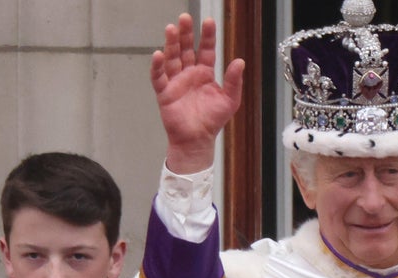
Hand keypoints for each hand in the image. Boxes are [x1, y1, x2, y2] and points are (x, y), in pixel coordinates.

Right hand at [150, 13, 245, 173]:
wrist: (197, 140)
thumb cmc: (212, 120)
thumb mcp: (230, 100)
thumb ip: (233, 81)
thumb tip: (240, 61)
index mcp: (205, 73)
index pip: (206, 50)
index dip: (207, 36)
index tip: (208, 21)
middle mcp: (189, 74)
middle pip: (186, 49)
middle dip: (185, 34)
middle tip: (185, 18)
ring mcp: (175, 81)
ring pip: (172, 58)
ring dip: (170, 44)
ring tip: (171, 29)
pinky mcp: (164, 92)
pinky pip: (159, 77)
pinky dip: (158, 66)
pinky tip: (158, 54)